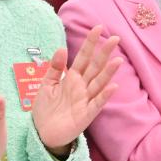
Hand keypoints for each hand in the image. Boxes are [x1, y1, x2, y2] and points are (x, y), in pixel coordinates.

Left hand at [32, 26, 120, 153]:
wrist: (42, 133)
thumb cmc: (45, 109)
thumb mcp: (46, 85)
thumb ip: (54, 68)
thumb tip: (61, 48)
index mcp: (72, 78)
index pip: (83, 57)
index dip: (90, 43)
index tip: (98, 28)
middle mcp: (82, 87)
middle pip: (95, 67)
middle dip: (104, 53)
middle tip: (115, 38)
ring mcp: (85, 100)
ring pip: (99, 83)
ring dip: (108, 73)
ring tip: (118, 61)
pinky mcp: (86, 115)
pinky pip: (96, 104)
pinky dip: (104, 95)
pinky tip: (113, 86)